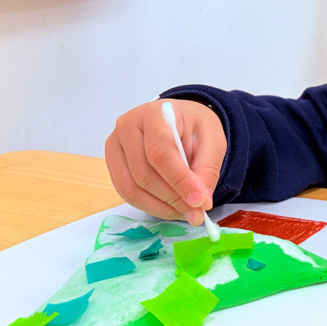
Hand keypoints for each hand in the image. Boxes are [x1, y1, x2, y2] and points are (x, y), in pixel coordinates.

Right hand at [105, 99, 225, 225]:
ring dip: (160, 206)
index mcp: (155, 113)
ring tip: (184, 211)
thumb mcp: (213, 141)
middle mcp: (128, 125)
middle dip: (172, 198)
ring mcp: (116, 143)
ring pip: (132, 187)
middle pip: (144, 173)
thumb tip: (201, 202)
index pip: (160, 152)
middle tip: (196, 212)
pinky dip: (149, 205)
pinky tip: (169, 207)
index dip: (179, 180)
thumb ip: (208, 170)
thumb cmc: (194, 126)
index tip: (198, 201)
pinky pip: (125, 191)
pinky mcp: (112, 161)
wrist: (179, 119)